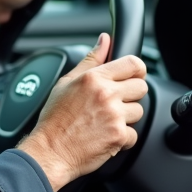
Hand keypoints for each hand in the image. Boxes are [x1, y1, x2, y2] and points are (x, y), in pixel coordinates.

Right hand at [16, 34, 147, 191]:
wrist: (50, 151)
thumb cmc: (55, 119)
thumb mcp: (67, 82)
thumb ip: (91, 59)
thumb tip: (105, 40)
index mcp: (94, 78)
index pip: (133, 64)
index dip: (136, 70)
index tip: (132, 77)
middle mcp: (106, 94)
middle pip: (141, 87)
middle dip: (130, 95)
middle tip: (113, 103)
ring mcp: (114, 116)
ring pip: (139, 111)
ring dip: (126, 117)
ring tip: (105, 121)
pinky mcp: (119, 136)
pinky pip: (134, 133)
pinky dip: (122, 138)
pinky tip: (105, 135)